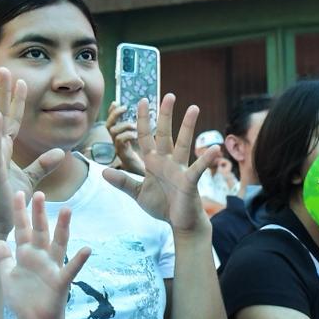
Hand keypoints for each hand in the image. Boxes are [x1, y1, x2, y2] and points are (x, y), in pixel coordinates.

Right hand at [0, 69, 64, 234]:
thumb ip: (43, 164)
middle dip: (1, 92)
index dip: (16, 100)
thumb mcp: (31, 180)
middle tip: (2, 68)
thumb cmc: (8, 202)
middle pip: (0, 115)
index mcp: (4, 151)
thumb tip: (60, 152)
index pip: (12, 120)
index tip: (21, 80)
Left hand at [0, 191, 90, 318]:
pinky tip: (87, 249)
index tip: (17, 193)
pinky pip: (71, 270)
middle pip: (40, 231)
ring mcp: (52, 268)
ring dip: (62, 228)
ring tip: (66, 210)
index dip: (20, 213)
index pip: (22, 229)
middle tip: (40, 192)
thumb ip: (3, 259)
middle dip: (39, 213)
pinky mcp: (61, 282)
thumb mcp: (6, 277)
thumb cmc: (23, 300)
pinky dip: (79, 260)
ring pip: (58, 244)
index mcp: (26, 255)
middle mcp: (41, 257)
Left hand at [101, 94, 213, 234]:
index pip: (146, 137)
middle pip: (165, 134)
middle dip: (166, 115)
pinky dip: (206, 159)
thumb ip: (123, 182)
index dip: (143, 120)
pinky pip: (198, 168)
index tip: (142, 100)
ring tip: (194, 108)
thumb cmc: (162, 206)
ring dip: (188, 127)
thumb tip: (104, 171)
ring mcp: (179, 170)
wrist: (179, 223)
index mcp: (153, 162)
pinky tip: (214, 148)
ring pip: (183, 144)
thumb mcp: (138, 194)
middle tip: (169, 95)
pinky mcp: (189, 182)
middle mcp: (167, 161)